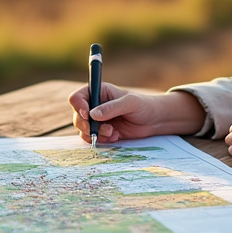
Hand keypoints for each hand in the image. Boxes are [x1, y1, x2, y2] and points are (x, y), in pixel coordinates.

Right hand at [69, 83, 205, 143]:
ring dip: (96, 134)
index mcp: (99, 92)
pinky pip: (91, 138)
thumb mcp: (129, 103)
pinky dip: (101, 140)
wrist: (154, 121)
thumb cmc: (143, 106)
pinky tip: (115, 136)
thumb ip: (111, 108)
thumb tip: (92, 115)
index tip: (87, 115)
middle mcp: (94, 105)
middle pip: (77, 116)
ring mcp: (97, 120)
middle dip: (88, 125)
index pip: (77, 97)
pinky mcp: (102, 132)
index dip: (78, 106)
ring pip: (83, 129)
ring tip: (113, 133)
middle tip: (105, 130)